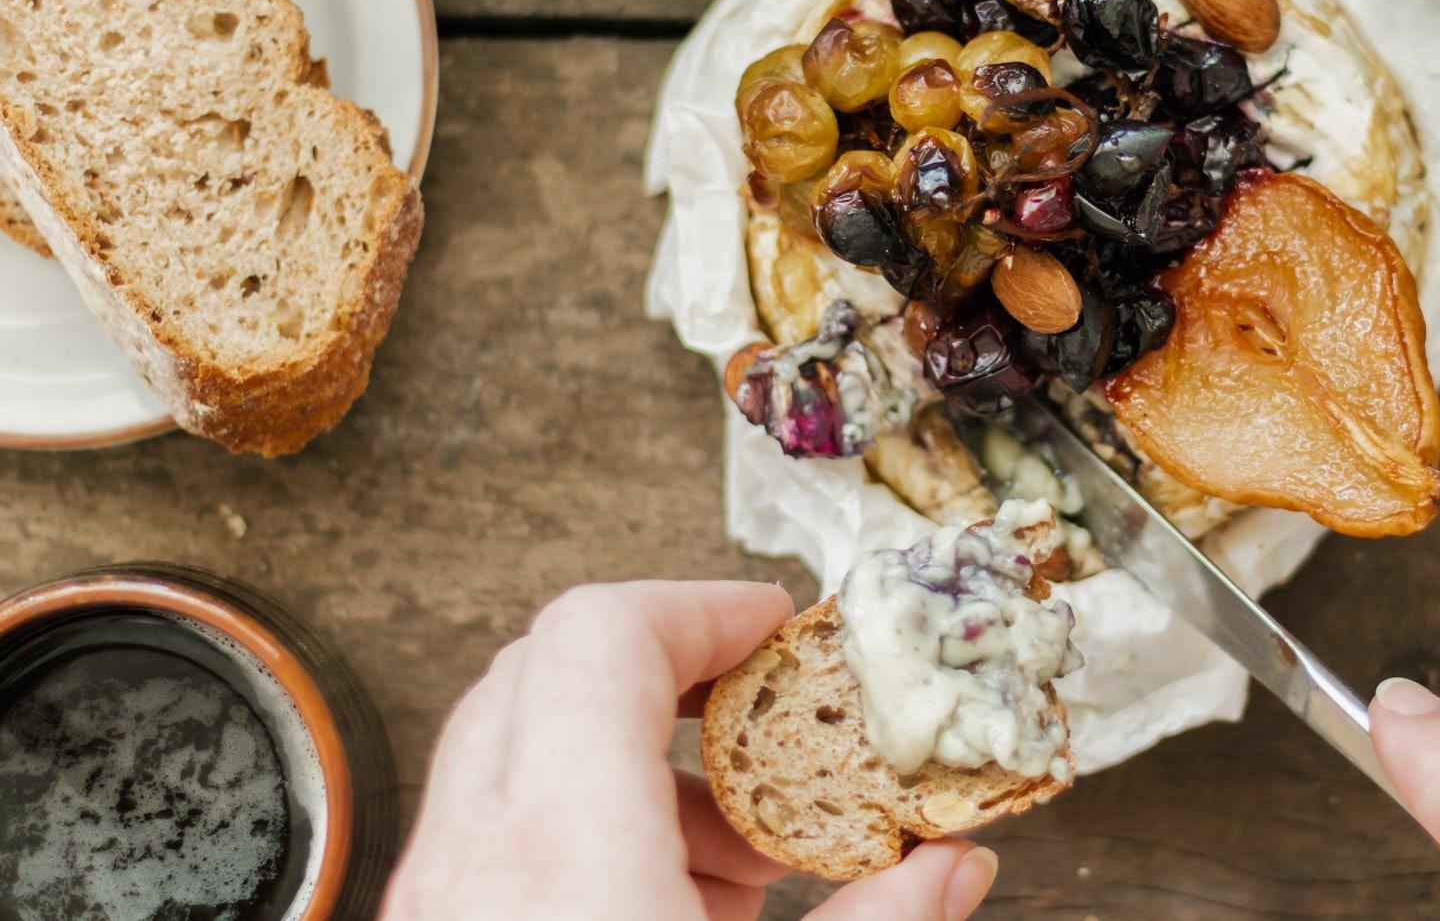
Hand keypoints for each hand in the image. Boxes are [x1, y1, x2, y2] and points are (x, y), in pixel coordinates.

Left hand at [383, 581, 1000, 920]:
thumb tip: (952, 868)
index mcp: (568, 853)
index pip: (604, 633)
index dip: (701, 605)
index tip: (775, 627)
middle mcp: (473, 864)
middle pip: (543, 667)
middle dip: (665, 669)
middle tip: (757, 714)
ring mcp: (430, 905)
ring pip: (505, 752)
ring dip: (622, 757)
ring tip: (728, 848)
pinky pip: (486, 835)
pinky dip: (574, 828)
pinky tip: (661, 907)